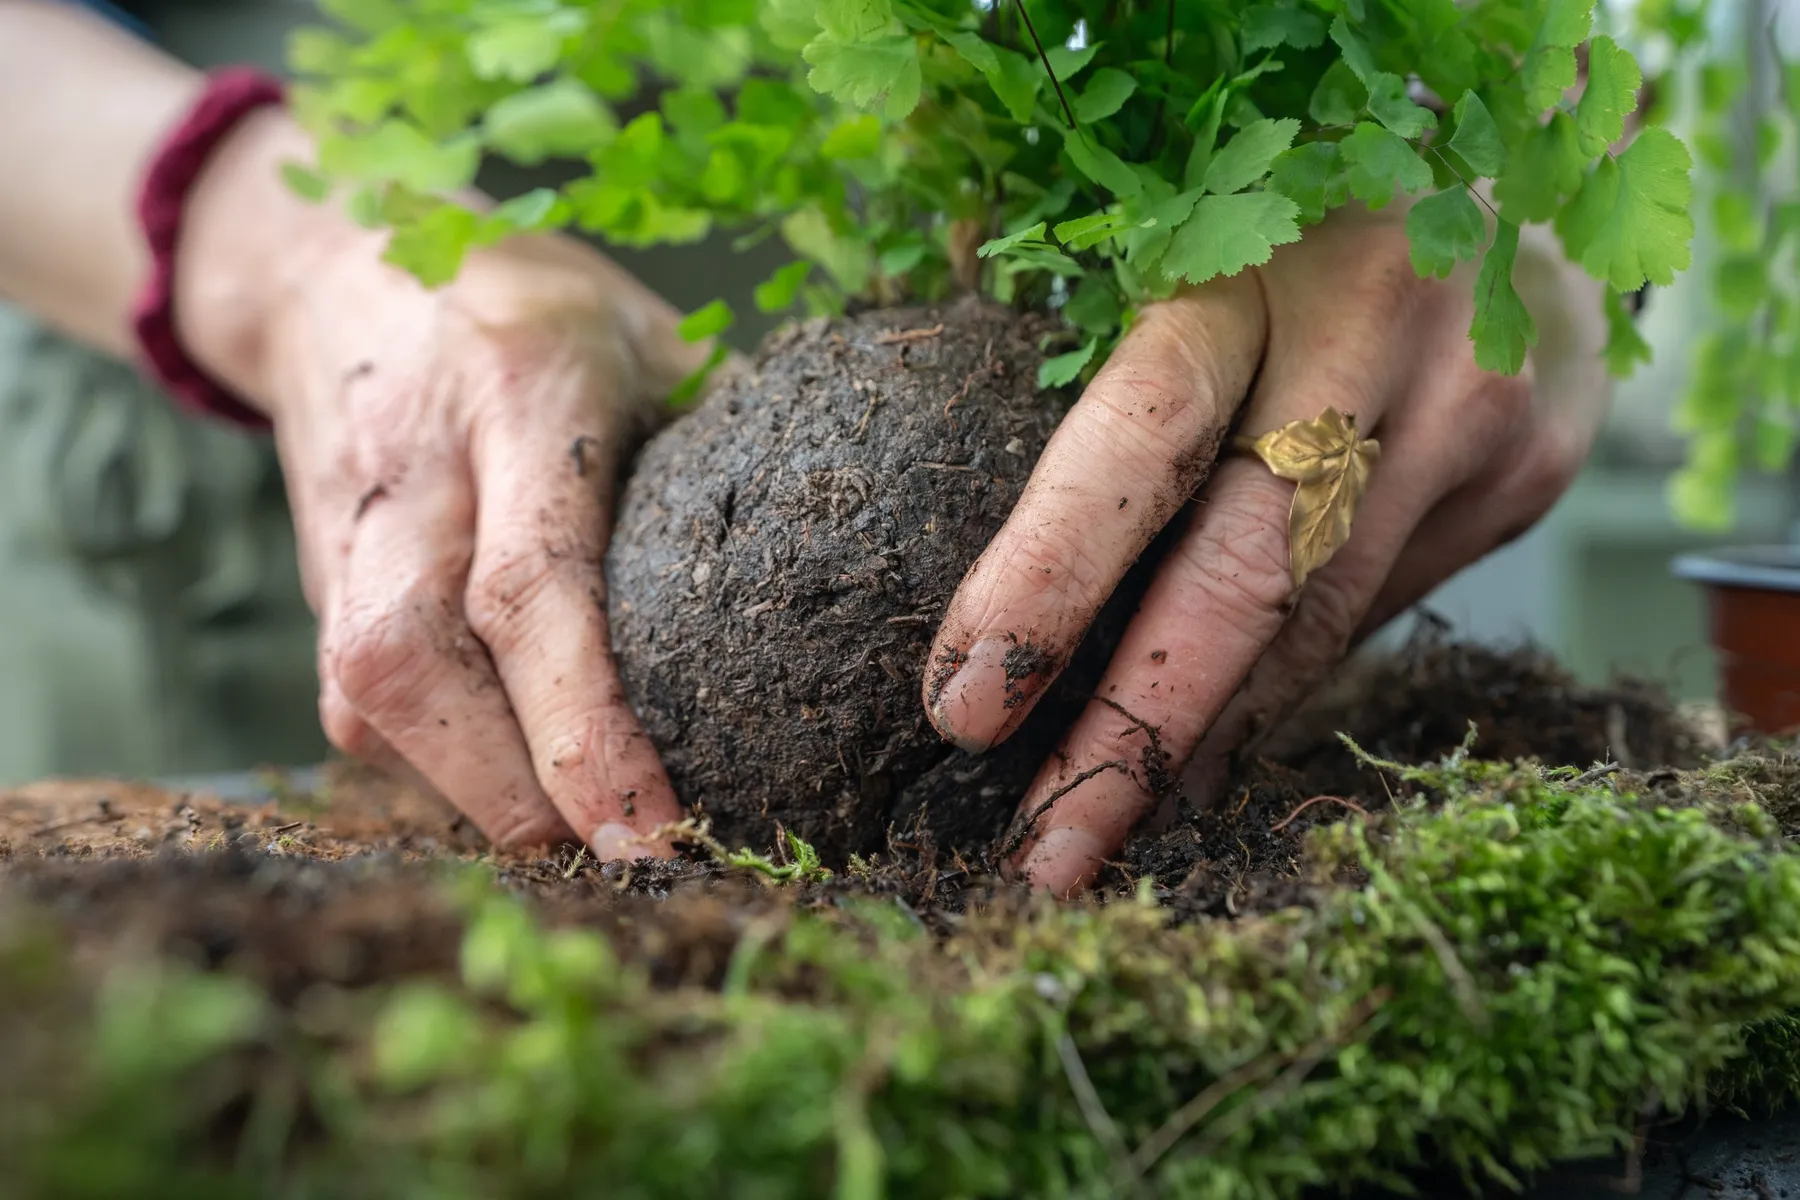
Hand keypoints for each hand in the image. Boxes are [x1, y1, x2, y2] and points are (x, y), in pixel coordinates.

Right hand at [174, 114, 710, 858]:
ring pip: (377, 712)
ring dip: (485, 797)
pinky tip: (530, 783)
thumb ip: (724, 442)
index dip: (586, 726)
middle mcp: (410, 477)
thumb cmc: (534, 309)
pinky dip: (450, 770)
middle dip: (523, 796)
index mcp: (516, 394)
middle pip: (418, 672)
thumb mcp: (650, 337)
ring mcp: (342, 540)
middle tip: (639, 867)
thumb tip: (830, 576)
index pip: (533, 588)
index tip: (657, 831)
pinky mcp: (315, 592)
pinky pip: (367, 716)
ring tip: (595, 839)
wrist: (333, 272)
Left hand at [925, 205, 1610, 893]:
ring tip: (1107, 827)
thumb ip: (1134, 390)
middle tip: (1043, 852)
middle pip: (1242, 576)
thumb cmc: (1292, 230)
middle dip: (1132, 734)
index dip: (1047, 581)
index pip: (1137, 438)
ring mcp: (1474, 417)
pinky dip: (1279, 689)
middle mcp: (1378, 337)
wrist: (1517, 190)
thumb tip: (1028, 610)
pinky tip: (1211, 749)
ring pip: (1315, 625)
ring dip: (1202, 743)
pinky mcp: (1527, 477)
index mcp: (1250, 261)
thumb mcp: (1195, 259)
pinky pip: (1373, 615)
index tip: (962, 707)